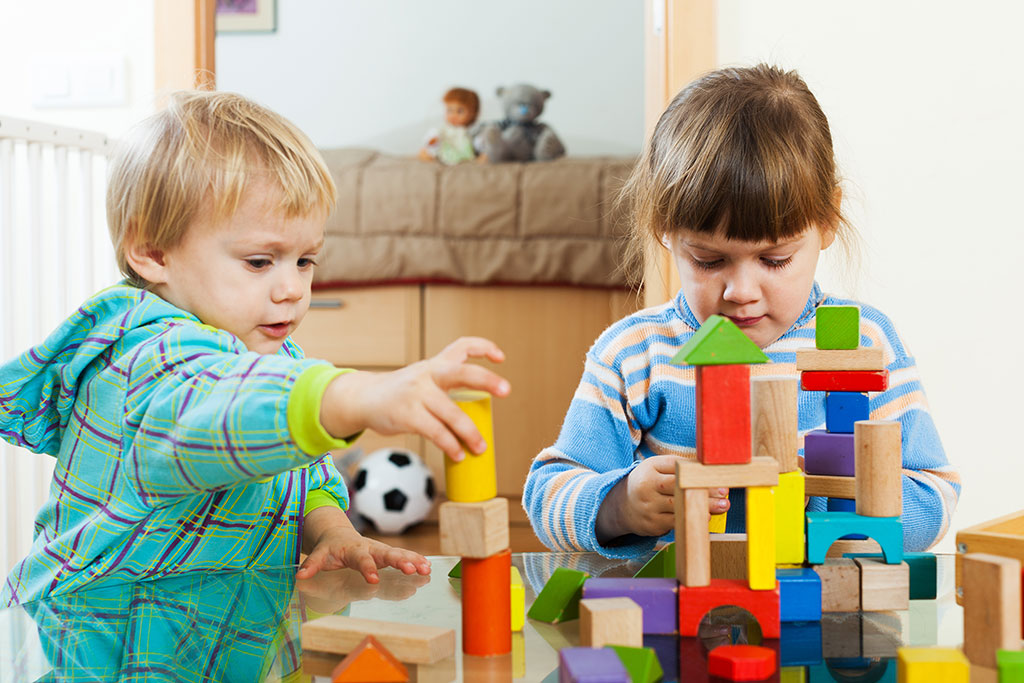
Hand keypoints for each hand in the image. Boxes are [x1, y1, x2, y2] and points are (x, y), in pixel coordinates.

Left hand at [297, 525, 430, 583]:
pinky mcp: (387, 554)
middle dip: (400, 561)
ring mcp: (381, 551)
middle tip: (412, 569)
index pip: (362, 560)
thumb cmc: (330, 548)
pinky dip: (416, 561)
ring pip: (399, 554)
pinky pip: (404, 557)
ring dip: (413, 561)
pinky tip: (428, 568)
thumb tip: (300, 576)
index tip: (374, 580)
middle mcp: (371, 548)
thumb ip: (312, 565)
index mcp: (354, 549)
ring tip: (426, 569)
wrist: (339, 534)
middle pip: (387, 554)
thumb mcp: (319, 555)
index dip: (367, 569)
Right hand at [320, 337, 509, 461]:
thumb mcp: (422, 378)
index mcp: (435, 365)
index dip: (483, 347)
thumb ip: (445, 385)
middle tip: (506, 390)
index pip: (462, 346)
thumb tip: (477, 413)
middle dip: (487, 379)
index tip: (501, 358)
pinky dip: (450, 444)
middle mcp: (428, 374)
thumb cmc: (400, 393)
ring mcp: (417, 393)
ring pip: (451, 412)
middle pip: (462, 372)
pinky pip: (435, 431)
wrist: (363, 398)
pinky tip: (457, 453)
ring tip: (480, 447)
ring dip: (469, 432)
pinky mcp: (407, 414)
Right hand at [595, 456, 730, 542]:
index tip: (717, 477)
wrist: (622, 506)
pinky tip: (705, 518)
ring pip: (679, 508)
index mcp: (649, 469)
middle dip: (703, 491)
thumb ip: (677, 465)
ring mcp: (648, 508)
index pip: (677, 470)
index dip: (699, 474)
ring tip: (722, 506)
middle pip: (679, 488)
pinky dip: (691, 519)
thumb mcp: (656, 467)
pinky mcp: (652, 525)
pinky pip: (675, 523)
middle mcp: (646, 488)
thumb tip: (706, 468)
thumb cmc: (647, 482)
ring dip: (703, 508)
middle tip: (724, 493)